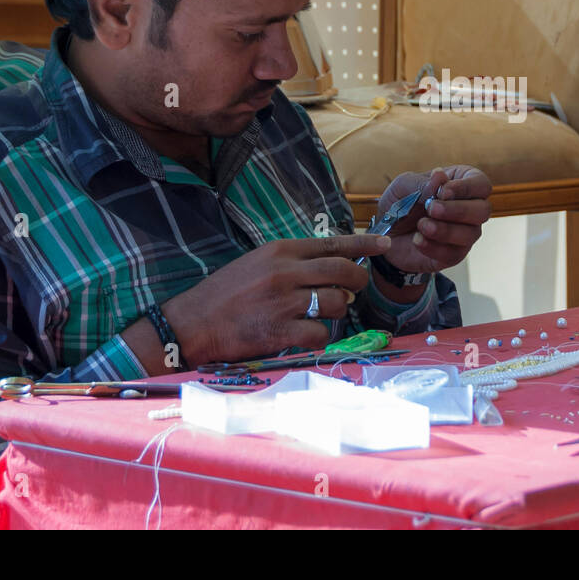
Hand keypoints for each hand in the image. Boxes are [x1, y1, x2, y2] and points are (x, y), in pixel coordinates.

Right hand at [144, 232, 391, 367]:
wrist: (192, 323)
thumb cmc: (225, 293)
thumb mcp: (258, 262)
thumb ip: (293, 261)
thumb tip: (334, 265)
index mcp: (280, 250)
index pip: (333, 243)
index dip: (364, 244)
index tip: (386, 243)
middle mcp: (285, 272)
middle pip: (343, 271)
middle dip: (358, 281)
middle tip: (354, 289)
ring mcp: (283, 302)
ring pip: (336, 303)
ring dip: (337, 311)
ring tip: (321, 314)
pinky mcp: (279, 331)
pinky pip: (320, 333)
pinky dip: (320, 337)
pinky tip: (306, 336)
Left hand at [378, 165, 490, 273]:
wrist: (384, 233)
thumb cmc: (400, 202)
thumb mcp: (404, 186)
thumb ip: (423, 182)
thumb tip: (440, 177)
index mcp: (463, 184)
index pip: (481, 184)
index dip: (466, 188)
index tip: (442, 192)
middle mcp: (470, 209)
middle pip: (483, 210)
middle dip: (458, 210)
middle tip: (431, 208)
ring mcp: (465, 233)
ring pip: (471, 234)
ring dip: (445, 230)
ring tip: (421, 226)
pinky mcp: (454, 254)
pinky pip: (454, 254)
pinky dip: (434, 247)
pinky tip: (417, 240)